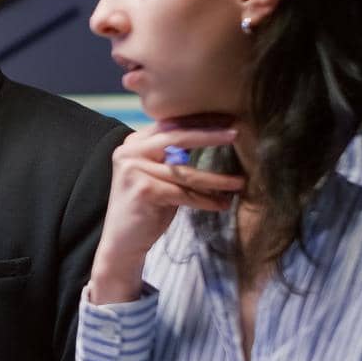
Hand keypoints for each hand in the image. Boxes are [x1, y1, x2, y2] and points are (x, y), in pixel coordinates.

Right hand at [91, 118, 244, 302]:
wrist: (122, 241)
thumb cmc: (147, 206)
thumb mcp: (157, 174)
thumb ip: (172, 155)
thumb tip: (213, 135)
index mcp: (133, 143)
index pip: (170, 125)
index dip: (199, 121)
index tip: (227, 119)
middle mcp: (130, 152)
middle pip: (177, 138)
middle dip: (210, 135)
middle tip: (237, 133)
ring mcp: (134, 170)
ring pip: (186, 172)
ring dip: (217, 178)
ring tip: (239, 181)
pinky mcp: (144, 190)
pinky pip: (184, 193)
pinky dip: (206, 200)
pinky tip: (222, 204)